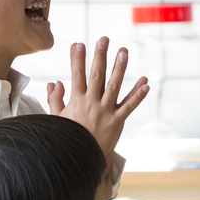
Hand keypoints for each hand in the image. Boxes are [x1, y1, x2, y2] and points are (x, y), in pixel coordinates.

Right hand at [47, 38, 147, 160]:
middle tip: (103, 39)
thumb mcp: (57, 119)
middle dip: (100, 56)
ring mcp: (106, 112)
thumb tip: (54, 83)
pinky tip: (145, 83)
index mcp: (76, 102)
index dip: (77, 59)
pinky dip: (138, 95)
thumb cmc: (68, 138)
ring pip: (114, 86)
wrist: (81, 160)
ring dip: (120, 68)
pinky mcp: (117, 122)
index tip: (78, 43)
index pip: (76, 76)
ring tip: (123, 52)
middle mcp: (92, 104)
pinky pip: (129, 106)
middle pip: (96, 76)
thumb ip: (55, 100)